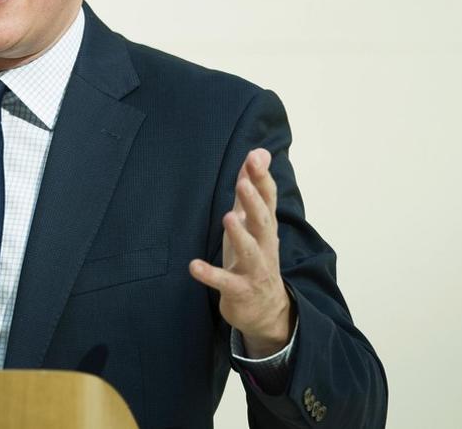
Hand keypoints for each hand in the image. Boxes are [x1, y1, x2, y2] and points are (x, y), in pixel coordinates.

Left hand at [189, 148, 293, 357]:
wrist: (267, 310)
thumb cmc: (254, 256)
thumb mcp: (252, 222)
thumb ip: (252, 188)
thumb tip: (259, 152)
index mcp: (265, 227)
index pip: (268, 199)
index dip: (262, 179)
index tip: (256, 157)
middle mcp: (264, 246)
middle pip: (263, 221)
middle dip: (254, 202)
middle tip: (243, 182)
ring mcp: (254, 269)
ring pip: (250, 251)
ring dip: (239, 234)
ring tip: (227, 217)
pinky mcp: (239, 290)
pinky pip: (225, 282)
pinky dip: (210, 274)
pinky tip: (194, 266)